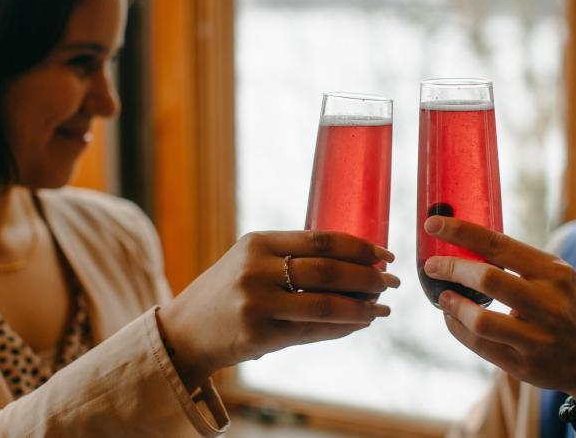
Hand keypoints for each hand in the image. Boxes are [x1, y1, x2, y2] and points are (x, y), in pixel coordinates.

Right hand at [157, 230, 398, 391]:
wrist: (183, 332)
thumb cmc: (227, 292)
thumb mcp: (251, 261)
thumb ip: (293, 256)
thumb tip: (358, 262)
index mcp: (258, 242)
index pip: (321, 239)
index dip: (359, 247)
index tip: (384, 254)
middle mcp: (256, 270)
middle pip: (328, 270)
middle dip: (367, 277)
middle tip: (391, 282)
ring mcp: (256, 304)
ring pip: (325, 304)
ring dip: (361, 306)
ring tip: (382, 307)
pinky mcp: (259, 336)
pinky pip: (313, 332)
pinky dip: (343, 328)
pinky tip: (359, 323)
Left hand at [422, 216, 575, 401]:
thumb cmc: (573, 310)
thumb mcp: (560, 279)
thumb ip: (522, 266)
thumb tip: (467, 246)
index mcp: (555, 273)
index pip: (500, 244)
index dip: (461, 232)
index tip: (434, 224)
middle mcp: (550, 304)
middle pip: (487, 279)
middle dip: (452, 267)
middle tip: (432, 265)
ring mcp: (538, 339)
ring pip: (480, 320)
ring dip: (452, 305)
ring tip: (443, 297)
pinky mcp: (525, 366)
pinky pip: (480, 346)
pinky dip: (458, 328)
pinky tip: (452, 319)